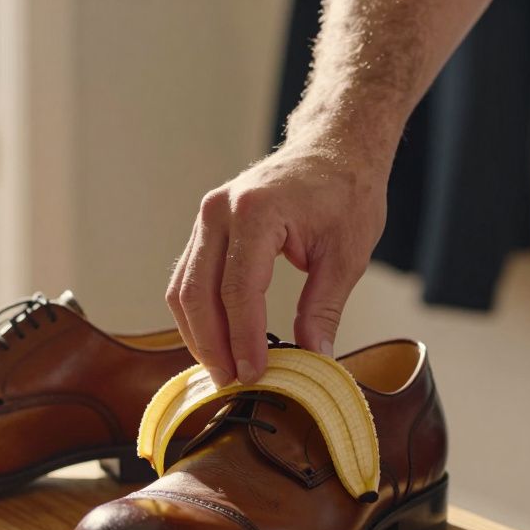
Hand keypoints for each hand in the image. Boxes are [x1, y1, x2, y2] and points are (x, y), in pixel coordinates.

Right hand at [166, 144, 387, 386]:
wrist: (333, 147)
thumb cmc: (346, 192)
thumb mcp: (346, 255)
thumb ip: (324, 308)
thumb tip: (313, 358)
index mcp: (257, 211)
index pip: (238, 290)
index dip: (243, 339)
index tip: (255, 374)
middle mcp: (220, 211)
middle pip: (198, 293)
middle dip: (212, 345)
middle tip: (232, 382)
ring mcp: (207, 217)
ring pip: (183, 289)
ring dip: (198, 335)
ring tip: (223, 370)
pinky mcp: (205, 227)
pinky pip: (188, 278)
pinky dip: (198, 314)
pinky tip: (216, 342)